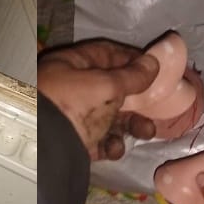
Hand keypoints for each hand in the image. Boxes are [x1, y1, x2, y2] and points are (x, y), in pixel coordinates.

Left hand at [38, 39, 159, 159]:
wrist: (45, 148)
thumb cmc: (75, 104)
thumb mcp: (106, 86)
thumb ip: (132, 76)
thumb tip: (153, 62)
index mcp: (71, 65)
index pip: (106, 54)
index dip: (132, 59)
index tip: (155, 67)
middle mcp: (69, 89)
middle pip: (111, 89)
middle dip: (137, 100)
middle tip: (157, 107)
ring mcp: (71, 117)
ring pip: (108, 118)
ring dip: (130, 125)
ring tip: (147, 132)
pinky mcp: (73, 143)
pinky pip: (99, 142)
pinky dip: (111, 145)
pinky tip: (114, 149)